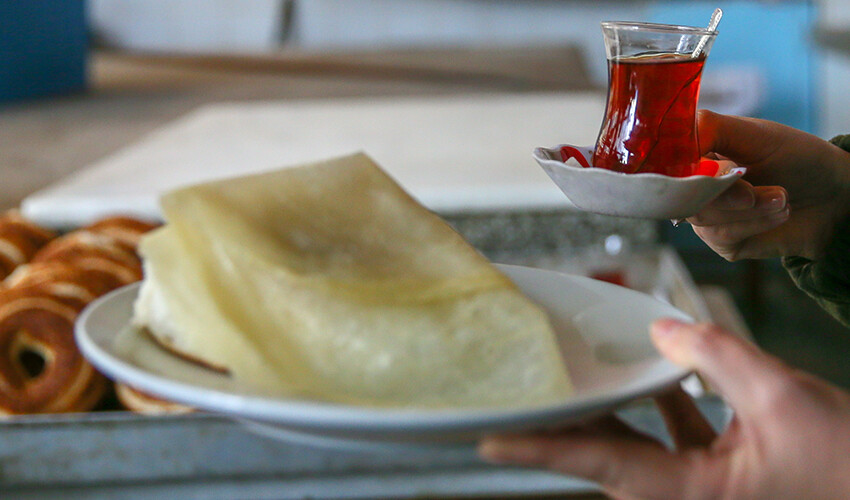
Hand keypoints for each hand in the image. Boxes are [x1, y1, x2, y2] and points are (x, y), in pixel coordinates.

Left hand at [478, 319, 849, 499]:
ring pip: (635, 445)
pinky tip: (657, 373)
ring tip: (566, 382)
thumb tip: (662, 328)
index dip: (540, 449)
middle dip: (560, 425)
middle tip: (517, 397)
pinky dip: (660, 406)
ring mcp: (701, 487)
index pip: (600, 462)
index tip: (490, 438)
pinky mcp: (720, 474)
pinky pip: (672, 438)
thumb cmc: (845, 464)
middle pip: (605, 454)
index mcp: (691, 493)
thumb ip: (716, 356)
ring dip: (603, 412)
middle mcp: (685, 496)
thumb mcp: (780, 398)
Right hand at [687, 110, 849, 260]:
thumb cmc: (798, 158)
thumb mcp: (756, 133)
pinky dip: (755, 225)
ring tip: (782, 198)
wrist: (836, 198)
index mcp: (695, 151)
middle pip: (681, 194)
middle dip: (726, 194)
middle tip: (761, 191)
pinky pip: (722, 237)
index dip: (678, 169)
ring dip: (750, 209)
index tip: (710, 169)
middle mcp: (693, 184)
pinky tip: (778, 214)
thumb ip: (712, 128)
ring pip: (703, 217)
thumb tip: (678, 139)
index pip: (662, 161)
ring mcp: (706, 215)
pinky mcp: (722, 241)